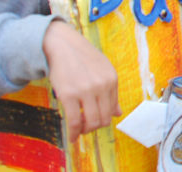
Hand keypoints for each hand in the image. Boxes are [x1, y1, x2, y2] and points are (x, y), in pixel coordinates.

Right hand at [42, 20, 120, 142]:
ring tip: (79, 130)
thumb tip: (118, 113)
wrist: (63, 45)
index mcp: (112, 79)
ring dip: (85, 131)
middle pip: (104, 118)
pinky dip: (74, 133)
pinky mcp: (68, 95)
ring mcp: (86, 90)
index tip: (96, 121)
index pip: (113, 109)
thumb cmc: (83, 58)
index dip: (104, 118)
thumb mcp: (103, 71)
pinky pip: (74, 121)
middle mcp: (102, 85)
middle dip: (95, 127)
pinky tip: (72, 136)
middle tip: (86, 127)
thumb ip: (111, 92)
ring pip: (91, 122)